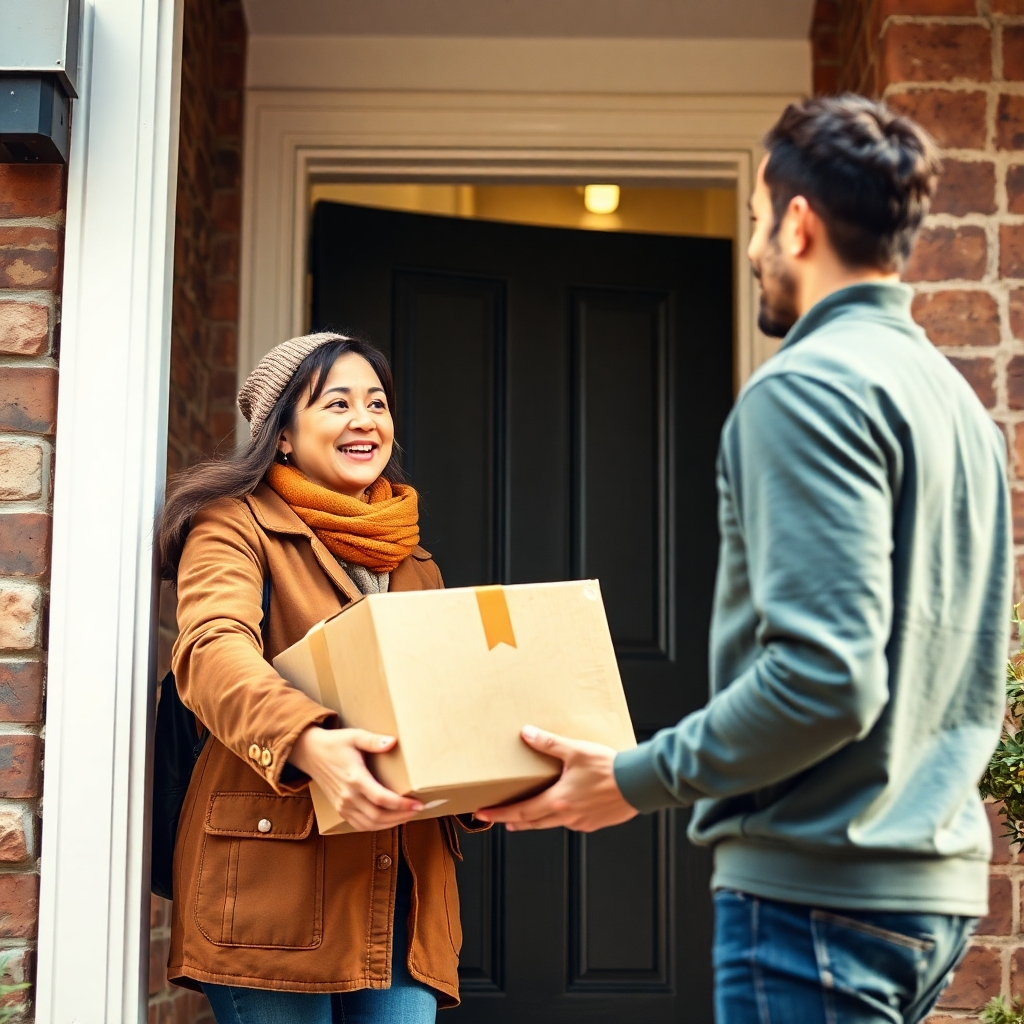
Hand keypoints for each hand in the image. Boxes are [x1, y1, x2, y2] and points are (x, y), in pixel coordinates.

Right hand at [288, 726, 423, 831]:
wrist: (310, 753)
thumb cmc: (335, 743)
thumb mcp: (355, 736)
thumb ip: (374, 740)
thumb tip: (393, 742)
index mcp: (354, 778)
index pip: (381, 798)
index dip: (401, 804)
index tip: (418, 803)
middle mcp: (348, 796)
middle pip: (378, 816)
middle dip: (401, 816)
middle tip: (418, 809)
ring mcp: (343, 805)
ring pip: (370, 824)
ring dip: (391, 823)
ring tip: (408, 815)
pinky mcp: (340, 809)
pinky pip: (359, 825)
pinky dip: (376, 826)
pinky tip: (389, 820)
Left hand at [474, 726, 637, 831]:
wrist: (638, 784)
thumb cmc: (608, 768)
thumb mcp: (575, 751)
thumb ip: (549, 744)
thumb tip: (526, 734)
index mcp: (557, 801)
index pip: (520, 811)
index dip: (500, 813)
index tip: (483, 814)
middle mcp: (566, 816)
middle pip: (532, 823)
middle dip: (513, 821)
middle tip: (498, 819)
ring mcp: (581, 822)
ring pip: (550, 824)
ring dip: (535, 821)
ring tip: (524, 818)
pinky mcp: (594, 822)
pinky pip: (570, 822)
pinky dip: (558, 817)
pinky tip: (560, 809)